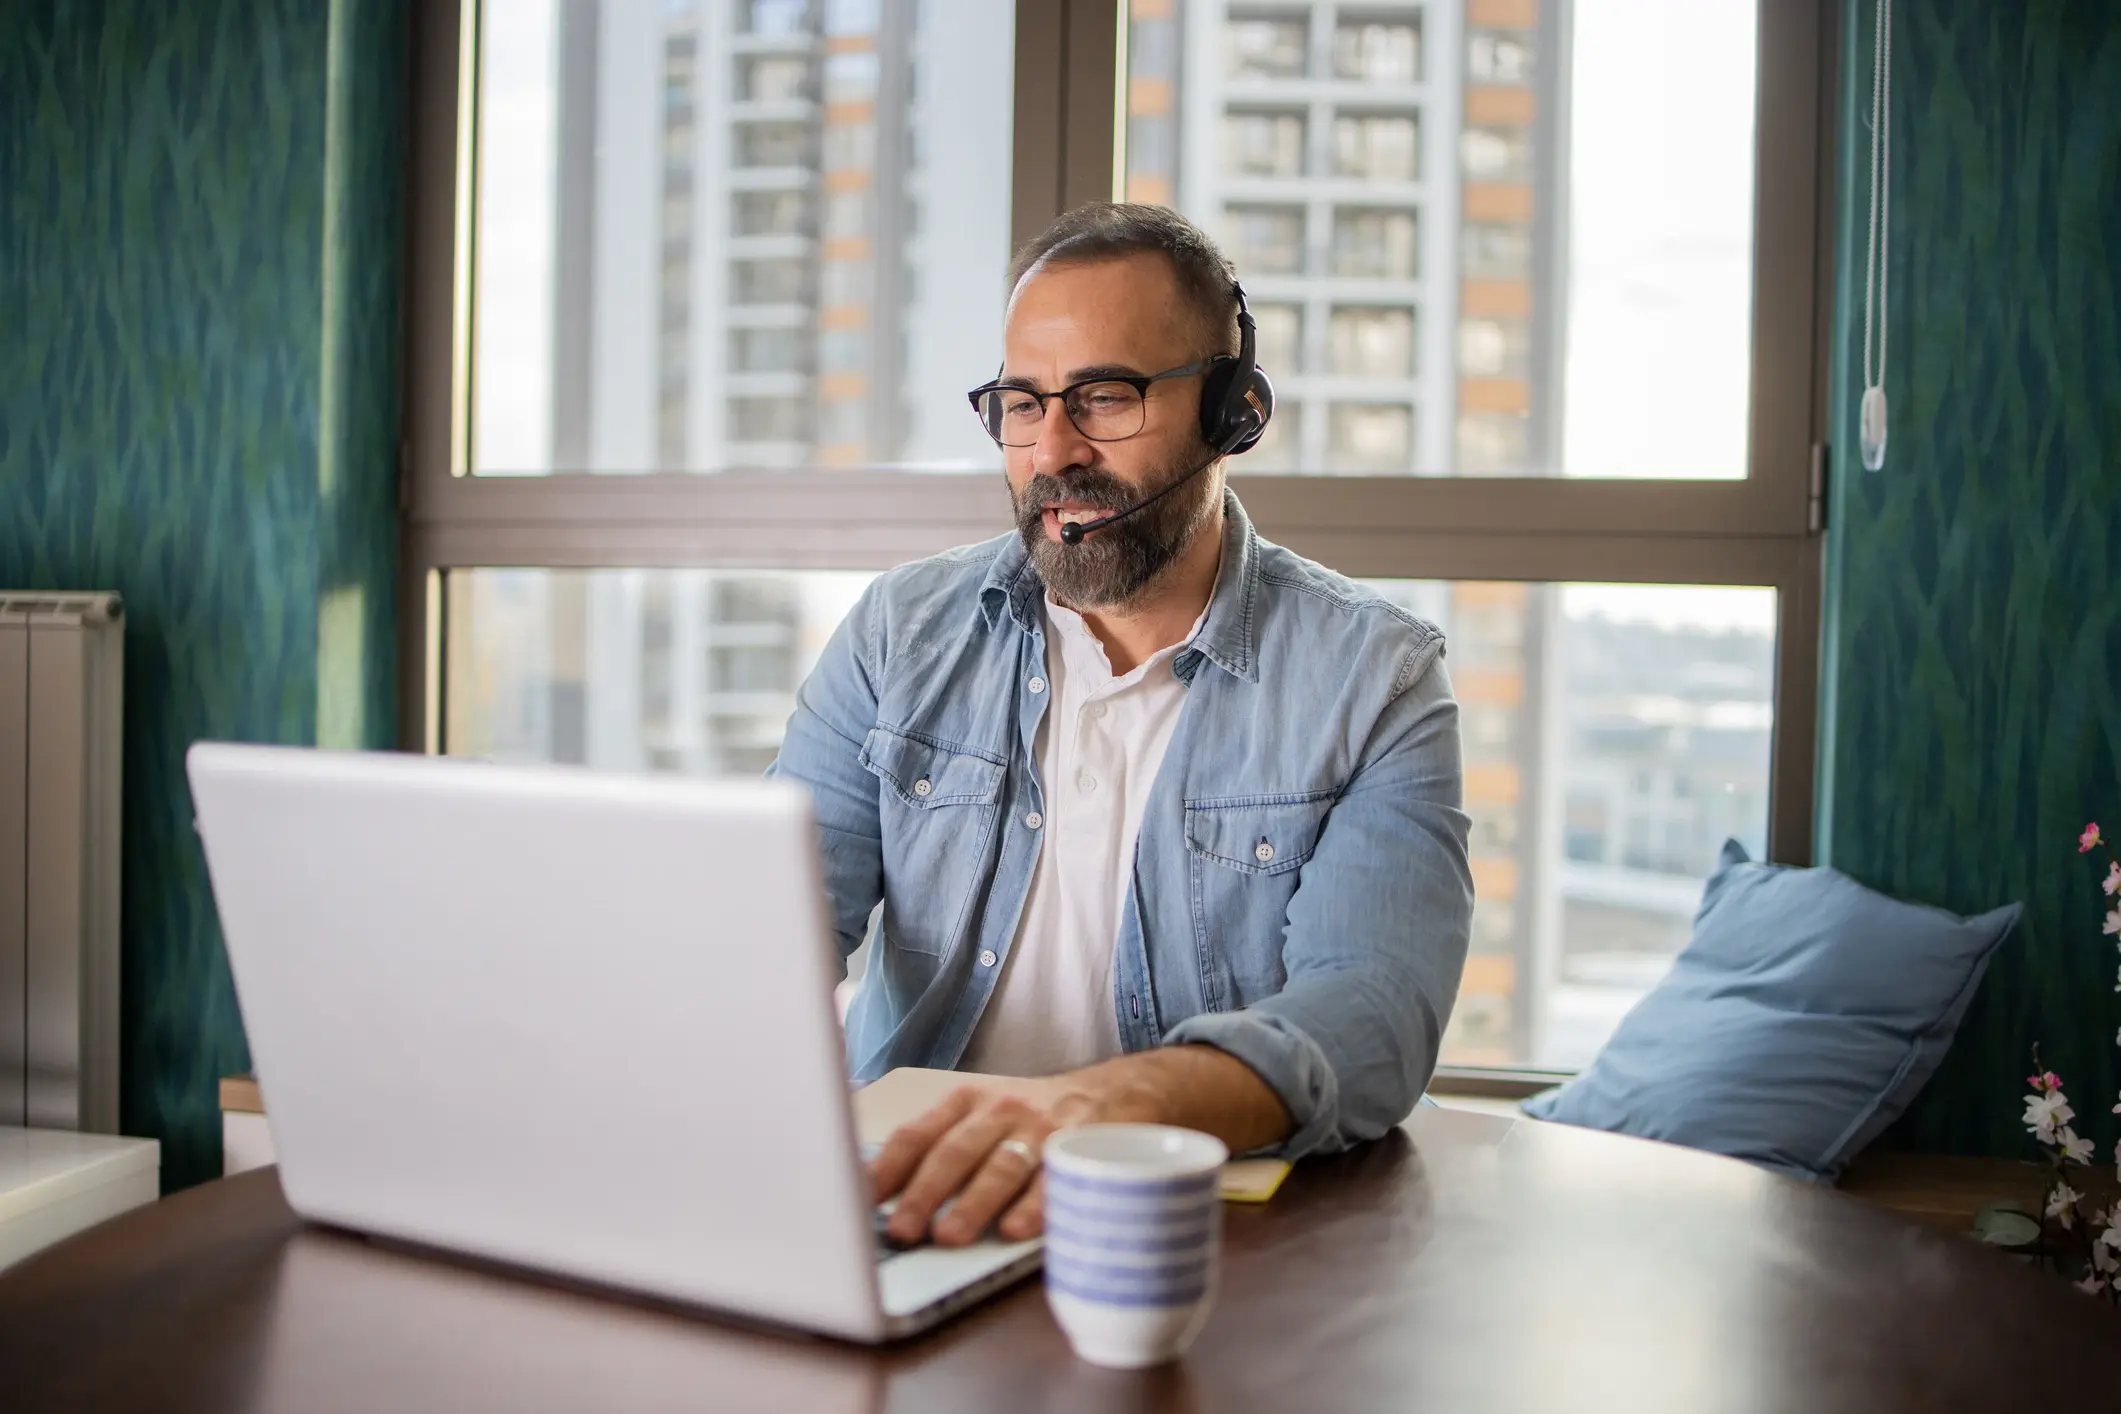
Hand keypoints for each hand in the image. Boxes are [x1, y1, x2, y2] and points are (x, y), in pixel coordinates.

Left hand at [868, 1078, 1161, 1246]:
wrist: (1113, 1091)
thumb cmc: (1032, 1118)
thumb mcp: (983, 1117)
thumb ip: (941, 1148)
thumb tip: (878, 1196)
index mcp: (966, 1103)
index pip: (916, 1135)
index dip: (885, 1169)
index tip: (859, 1200)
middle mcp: (999, 1111)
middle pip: (954, 1152)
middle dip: (925, 1193)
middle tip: (903, 1230)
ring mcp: (1040, 1128)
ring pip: (1000, 1166)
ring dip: (973, 1203)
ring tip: (949, 1236)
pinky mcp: (1078, 1148)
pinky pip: (1053, 1179)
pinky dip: (1034, 1207)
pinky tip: (1016, 1230)